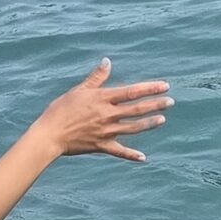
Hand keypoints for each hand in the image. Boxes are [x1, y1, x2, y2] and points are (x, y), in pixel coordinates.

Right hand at [36, 59, 172, 162]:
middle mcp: (107, 115)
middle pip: (137, 109)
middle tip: (171, 101)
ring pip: (133, 128)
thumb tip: (107, 61)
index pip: (131, 92)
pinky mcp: (101, 146)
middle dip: (155, 105)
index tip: (164, 85)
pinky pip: (119, 151)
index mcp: (102, 99)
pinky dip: (131, 155)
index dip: (150, 88)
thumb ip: (96, 78)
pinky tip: (143, 158)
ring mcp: (106, 132)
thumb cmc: (61, 110)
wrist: (49, 135)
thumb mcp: (78, 90)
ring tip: (162, 119)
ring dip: (149, 124)